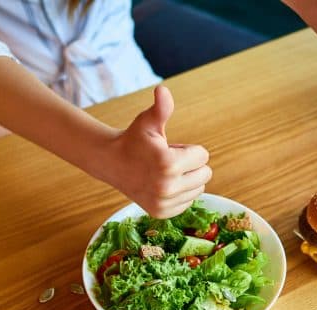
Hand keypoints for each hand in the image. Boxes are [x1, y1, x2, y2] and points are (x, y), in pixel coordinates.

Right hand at [103, 86, 211, 217]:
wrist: (111, 163)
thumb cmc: (134, 139)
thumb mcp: (148, 121)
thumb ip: (161, 108)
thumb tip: (162, 90)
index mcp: (168, 164)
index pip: (204, 156)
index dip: (189, 149)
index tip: (170, 148)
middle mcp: (167, 187)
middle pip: (205, 174)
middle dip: (191, 164)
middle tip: (168, 161)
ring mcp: (164, 202)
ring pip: (199, 189)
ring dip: (187, 179)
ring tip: (164, 172)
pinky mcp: (162, 213)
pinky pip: (188, 201)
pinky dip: (181, 193)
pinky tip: (162, 185)